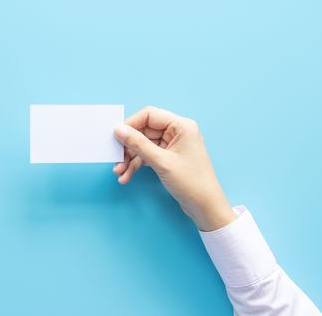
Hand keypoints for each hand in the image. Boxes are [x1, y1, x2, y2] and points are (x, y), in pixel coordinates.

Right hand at [113, 106, 235, 231]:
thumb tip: (119, 130)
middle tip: (115, 158)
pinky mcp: (168, 158)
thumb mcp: (162, 162)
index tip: (116, 136)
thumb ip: (139, 144)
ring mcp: (172, 145)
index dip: (131, 124)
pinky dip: (136, 165)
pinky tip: (127, 176)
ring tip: (119, 172)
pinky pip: (147, 156)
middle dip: (128, 146)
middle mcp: (177, 132)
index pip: (149, 115)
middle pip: (144, 131)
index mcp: (181, 126)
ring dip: (130, 158)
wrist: (206, 207)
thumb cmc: (191, 182)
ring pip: (143, 145)